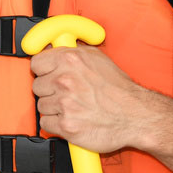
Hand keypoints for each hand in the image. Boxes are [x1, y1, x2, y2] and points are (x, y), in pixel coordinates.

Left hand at [29, 44, 162, 153]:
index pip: (36, 64)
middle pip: (37, 86)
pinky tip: (71, 119)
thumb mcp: (96, 57)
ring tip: (73, 107)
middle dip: (50, 91)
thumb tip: (53, 46)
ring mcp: (64, 104)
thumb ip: (72, 52)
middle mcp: (64, 80)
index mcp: (69, 60)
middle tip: (67, 94)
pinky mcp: (66, 125)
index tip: (49, 75)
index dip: (44, 71)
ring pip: (41, 106)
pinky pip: (46, 123)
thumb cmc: (119, 88)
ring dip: (54, 108)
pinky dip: (56, 124)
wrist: (136, 115)